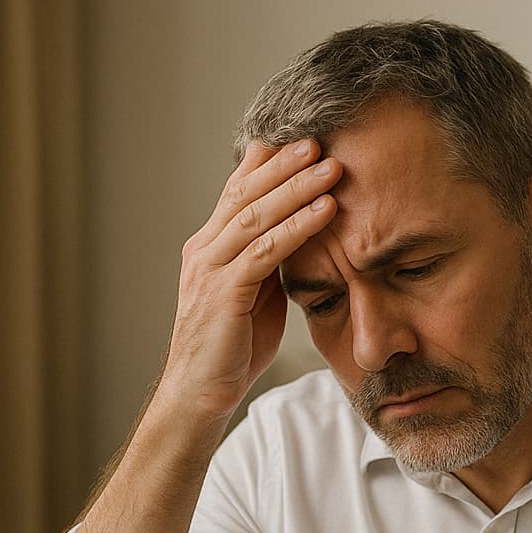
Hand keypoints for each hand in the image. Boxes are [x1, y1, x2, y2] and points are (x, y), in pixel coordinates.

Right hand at [162, 139, 341, 420]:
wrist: (200, 394)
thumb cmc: (232, 349)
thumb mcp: (255, 294)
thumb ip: (268, 261)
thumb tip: (298, 233)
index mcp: (209, 246)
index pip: (238, 191)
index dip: (268, 163)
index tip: (301, 138)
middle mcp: (204, 250)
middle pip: (245, 192)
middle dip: (284, 163)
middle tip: (319, 138)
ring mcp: (210, 269)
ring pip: (256, 215)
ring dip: (297, 187)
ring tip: (331, 165)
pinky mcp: (224, 292)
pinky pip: (266, 251)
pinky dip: (299, 227)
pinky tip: (326, 210)